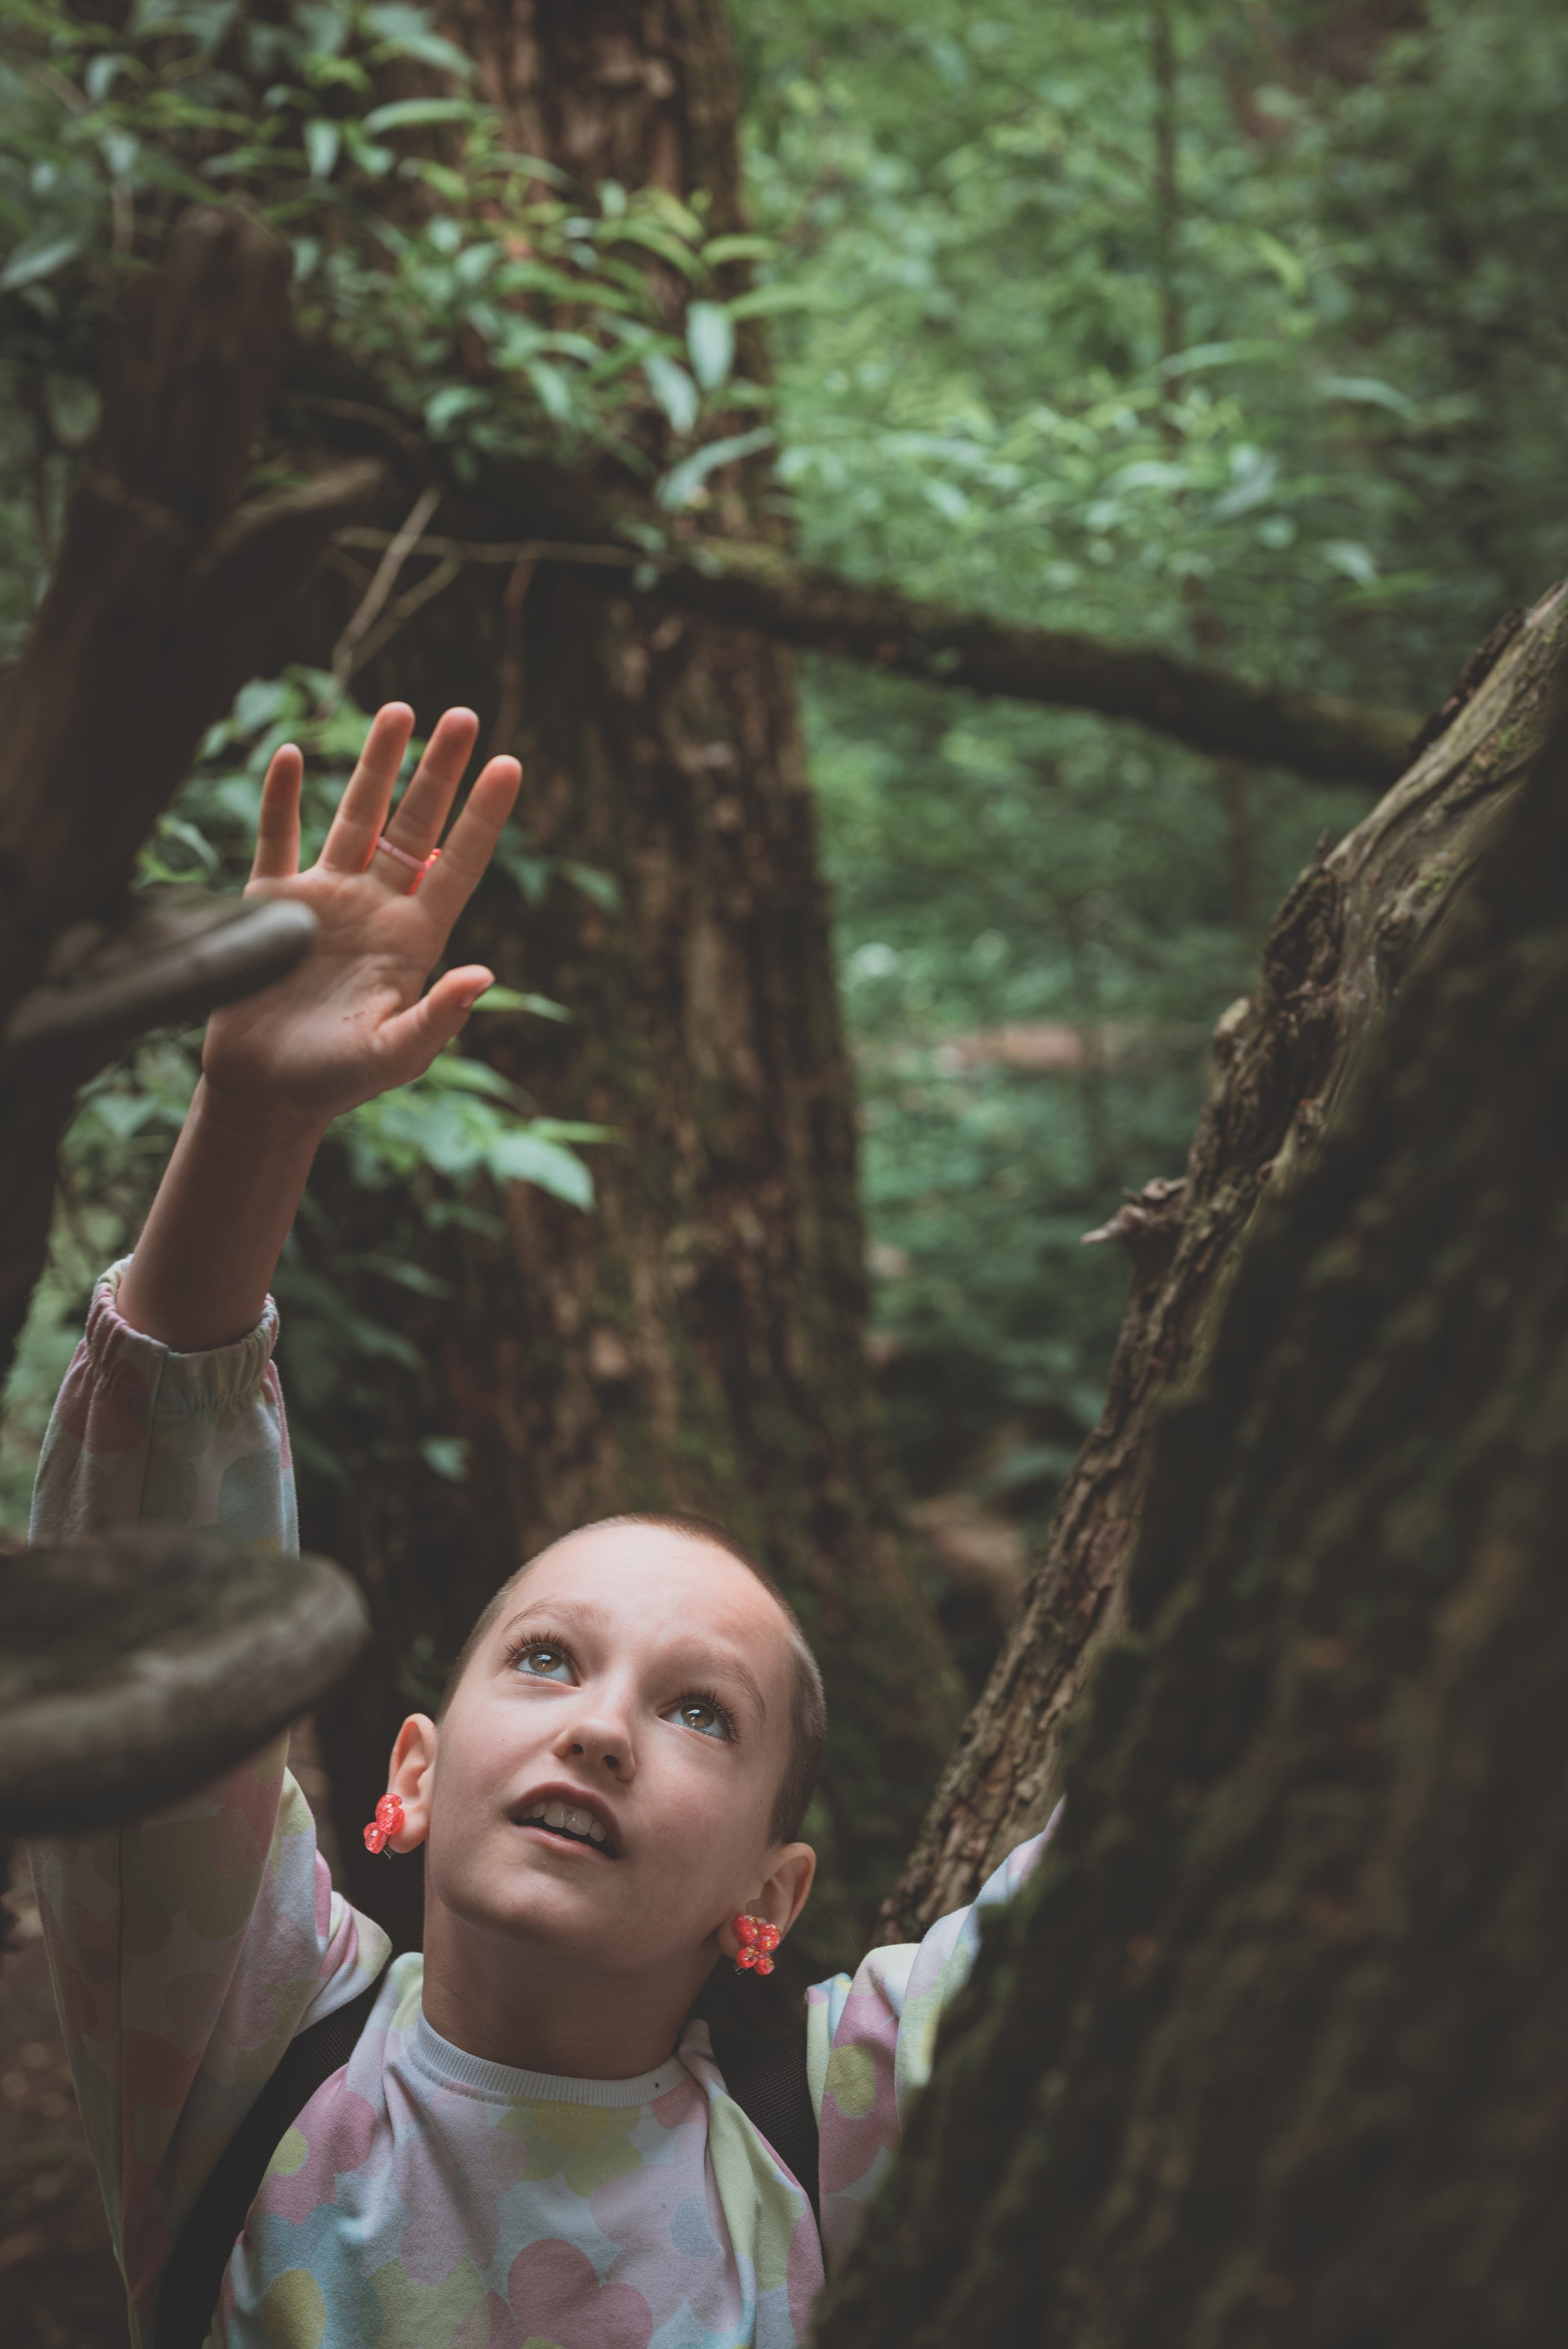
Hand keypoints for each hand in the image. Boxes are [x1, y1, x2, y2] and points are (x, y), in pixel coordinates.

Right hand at [202, 704, 521, 1132]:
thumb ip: (437, 1018)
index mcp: (413, 938)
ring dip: (377, 765)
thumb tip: (483, 976)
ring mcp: (324, 899)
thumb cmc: (333, 1082)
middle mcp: (375, 906)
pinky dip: (284, 797)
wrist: (261, 1094)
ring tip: (401, 711)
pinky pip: (278, 837)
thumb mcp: (394, 1055)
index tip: (512, 764)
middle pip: (414, 824)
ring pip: (356, 815)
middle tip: (465, 715)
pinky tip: (296, 755)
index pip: (459, 862)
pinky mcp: (270, 904)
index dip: (485, 815)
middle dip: (438, 770)